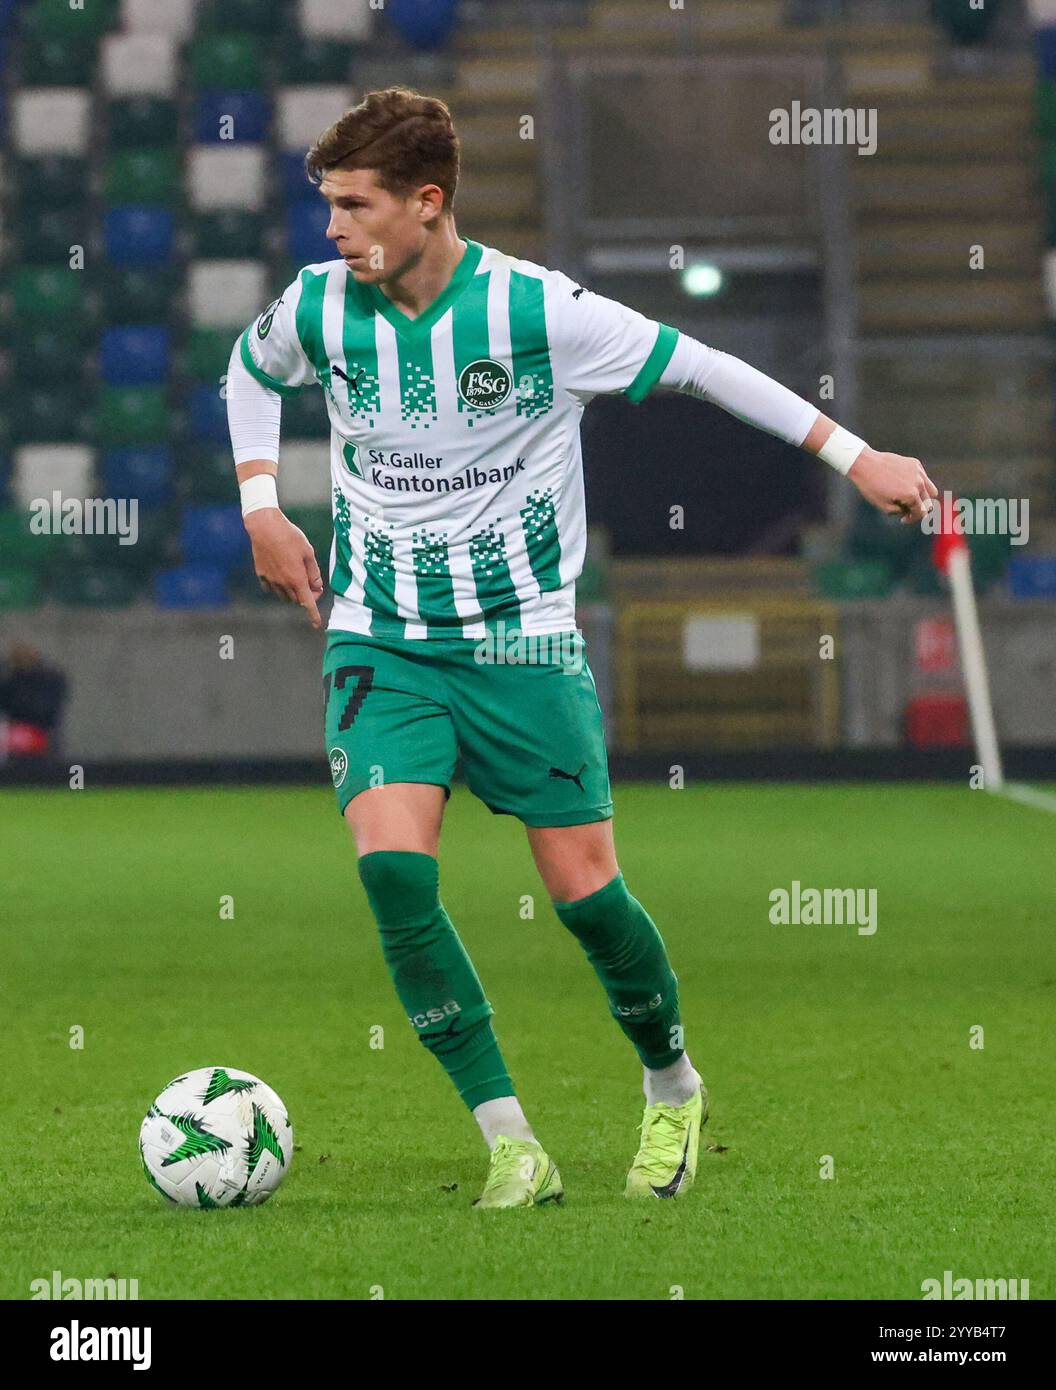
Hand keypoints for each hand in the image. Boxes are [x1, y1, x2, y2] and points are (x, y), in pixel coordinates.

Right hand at [244, 509, 323, 628]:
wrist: (265, 527)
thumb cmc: (290, 536)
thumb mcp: (308, 552)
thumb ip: (314, 573)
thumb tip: (317, 587)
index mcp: (297, 578)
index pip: (308, 603)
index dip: (313, 615)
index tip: (316, 624)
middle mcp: (283, 583)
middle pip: (297, 599)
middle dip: (306, 595)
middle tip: (311, 582)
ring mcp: (271, 580)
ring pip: (284, 596)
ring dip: (293, 592)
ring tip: (295, 574)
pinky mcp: (261, 575)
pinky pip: (272, 589)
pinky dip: (279, 587)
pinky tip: (281, 575)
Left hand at [848, 448, 938, 524]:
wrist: (865, 464)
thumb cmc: (871, 487)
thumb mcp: (884, 506)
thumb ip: (901, 511)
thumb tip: (911, 511)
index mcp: (911, 495)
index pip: (921, 513)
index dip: (912, 519)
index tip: (903, 519)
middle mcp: (918, 483)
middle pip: (929, 503)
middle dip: (919, 509)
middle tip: (906, 510)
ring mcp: (918, 472)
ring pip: (931, 490)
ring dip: (924, 497)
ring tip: (910, 499)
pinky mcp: (915, 463)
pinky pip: (923, 478)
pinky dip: (919, 484)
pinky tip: (904, 485)